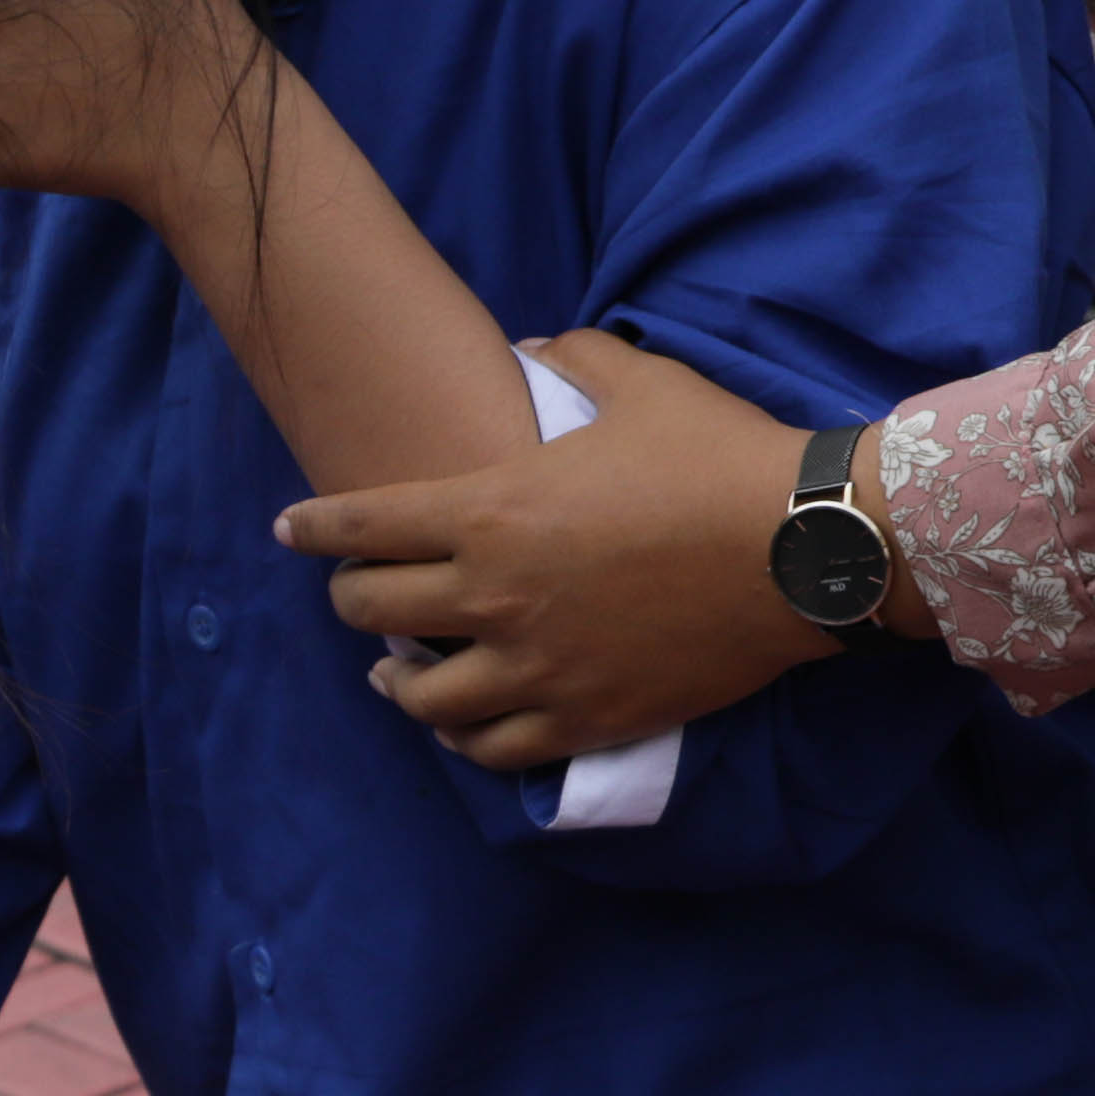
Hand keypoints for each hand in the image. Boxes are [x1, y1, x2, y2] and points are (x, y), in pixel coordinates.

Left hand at [274, 324, 856, 762]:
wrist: (806, 547)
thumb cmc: (719, 456)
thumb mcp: (641, 382)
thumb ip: (574, 357)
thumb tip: (537, 346)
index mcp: (490, 511)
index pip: (360, 524)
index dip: (311, 527)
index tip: (288, 530)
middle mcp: (494, 596)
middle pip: (370, 610)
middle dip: (348, 597)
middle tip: (352, 590)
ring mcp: (537, 667)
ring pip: (421, 698)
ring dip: (395, 680)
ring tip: (392, 673)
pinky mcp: (585, 719)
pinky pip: (493, 750)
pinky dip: (463, 739)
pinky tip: (460, 726)